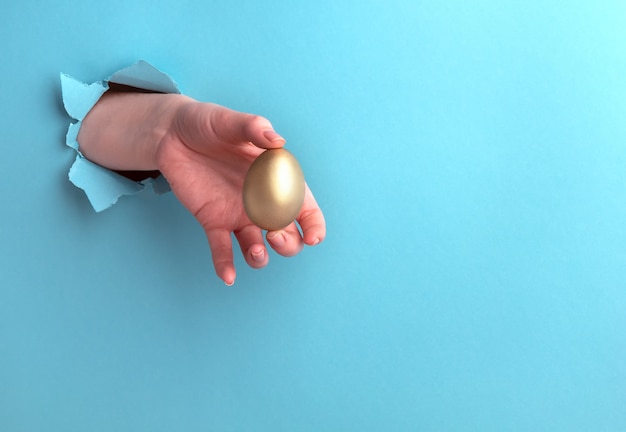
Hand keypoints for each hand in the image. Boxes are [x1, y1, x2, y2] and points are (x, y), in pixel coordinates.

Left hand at [155, 101, 325, 284]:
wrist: (173, 133)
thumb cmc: (209, 123)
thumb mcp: (231, 121)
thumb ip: (254, 129)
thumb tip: (277, 141)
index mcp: (277, 179)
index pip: (305, 207)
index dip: (314, 225)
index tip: (312, 236)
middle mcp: (262, 202)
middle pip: (286, 235)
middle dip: (288, 243)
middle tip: (274, 233)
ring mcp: (238, 215)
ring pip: (258, 249)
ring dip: (260, 257)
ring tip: (255, 251)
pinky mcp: (213, 221)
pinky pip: (222, 249)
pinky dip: (225, 265)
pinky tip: (227, 277)